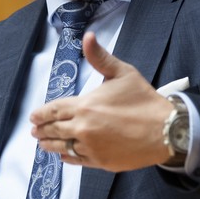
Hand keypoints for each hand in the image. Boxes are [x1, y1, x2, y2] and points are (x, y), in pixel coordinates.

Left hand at [30, 31, 172, 171]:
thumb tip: (87, 36)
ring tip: (43, 144)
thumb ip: (100, 57)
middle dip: (42, 130)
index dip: (41, 114)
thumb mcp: (122, 73)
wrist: (166, 130)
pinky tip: (63, 155)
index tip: (33, 117)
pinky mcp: (101, 162)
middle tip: (34, 131)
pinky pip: (77, 160)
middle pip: (55, 129)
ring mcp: (91, 147)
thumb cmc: (143, 100)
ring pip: (63, 146)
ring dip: (50, 145)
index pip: (54, 110)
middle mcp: (83, 128)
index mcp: (85, 106)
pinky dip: (67, 157)